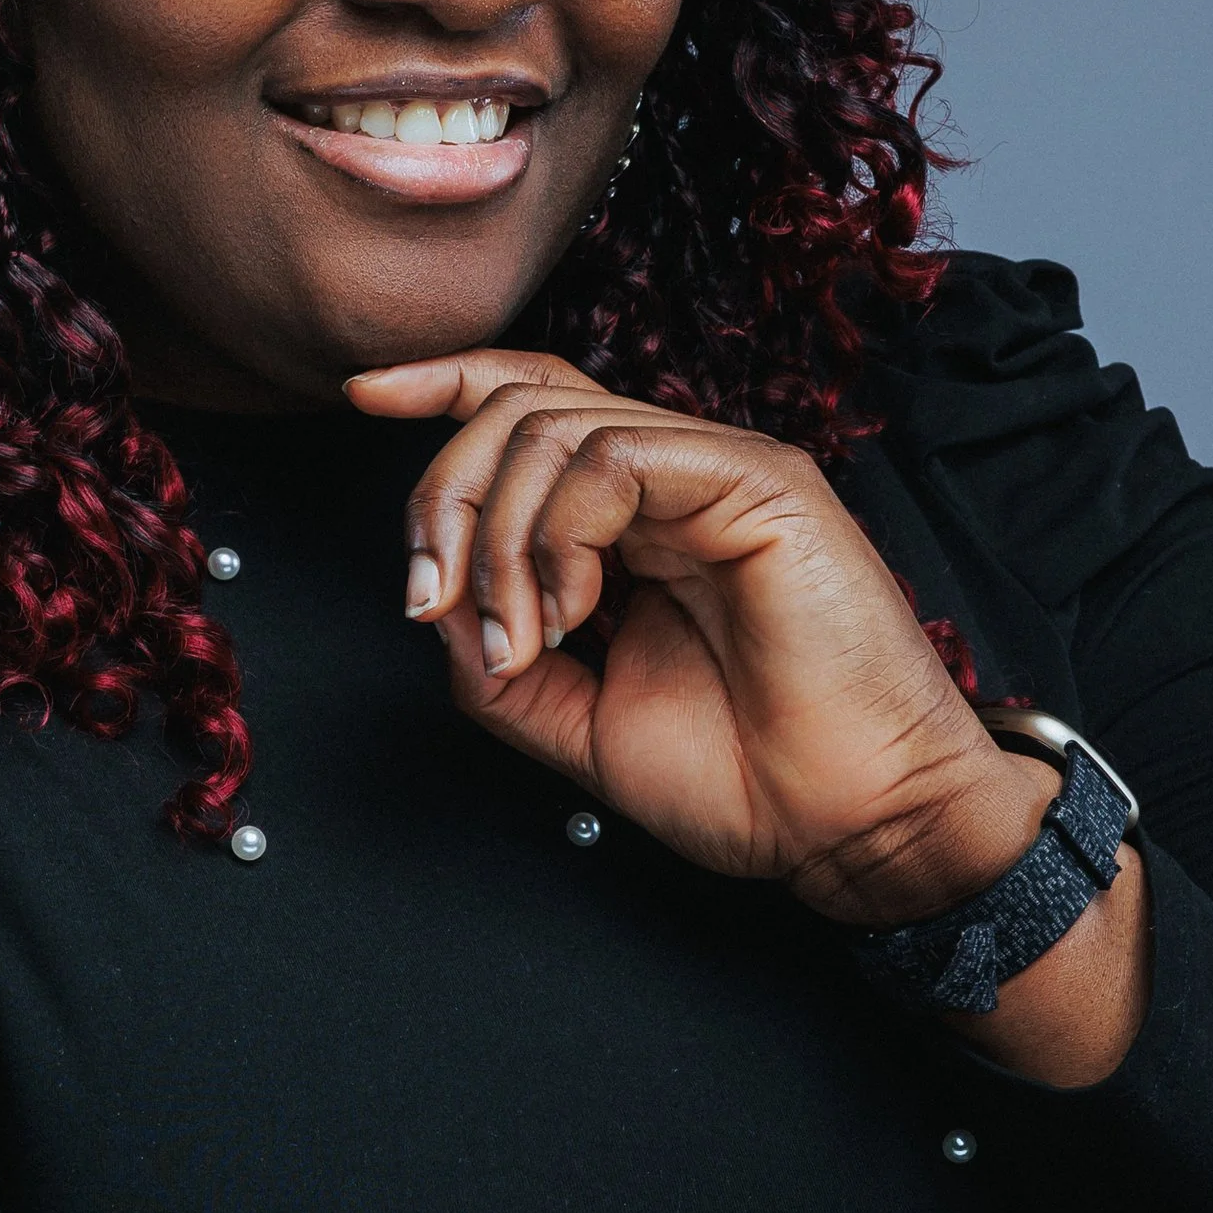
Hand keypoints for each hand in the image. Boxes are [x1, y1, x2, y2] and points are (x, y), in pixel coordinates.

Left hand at [346, 347, 1149, 1080]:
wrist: (848, 827)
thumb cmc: (745, 781)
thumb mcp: (574, 720)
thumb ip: (494, 657)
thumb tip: (430, 596)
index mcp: (639, 521)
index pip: (534, 405)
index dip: (444, 386)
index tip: (363, 397)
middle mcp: (677, 479)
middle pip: (520, 405)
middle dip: (444, 495)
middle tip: (429, 598)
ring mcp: (720, 472)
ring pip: (553, 425)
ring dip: (497, 534)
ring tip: (517, 635)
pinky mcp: (759, 483)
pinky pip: (614, 459)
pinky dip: (558, 533)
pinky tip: (569, 610)